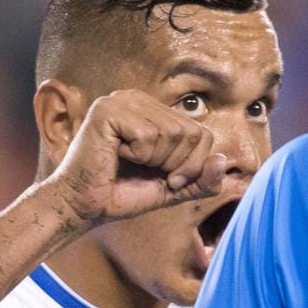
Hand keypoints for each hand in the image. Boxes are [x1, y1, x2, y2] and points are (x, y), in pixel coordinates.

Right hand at [43, 90, 228, 224]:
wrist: (83, 207)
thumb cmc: (123, 195)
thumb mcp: (173, 189)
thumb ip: (202, 179)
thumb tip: (224, 160)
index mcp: (153, 111)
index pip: (201, 133)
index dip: (193, 165)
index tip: (168, 180)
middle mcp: (137, 99)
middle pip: (191, 132)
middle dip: (177, 165)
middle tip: (149, 174)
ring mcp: (121, 100)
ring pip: (172, 133)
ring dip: (156, 161)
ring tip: (130, 163)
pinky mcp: (107, 110)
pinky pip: (148, 135)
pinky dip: (138, 155)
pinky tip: (116, 156)